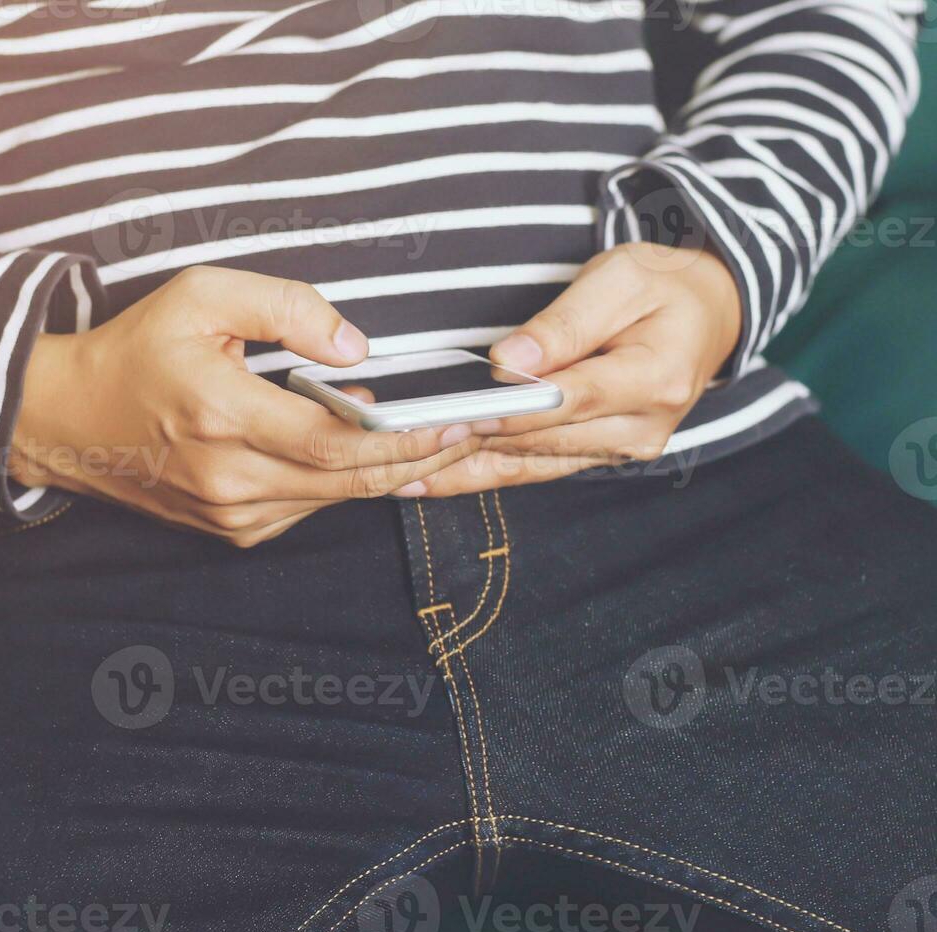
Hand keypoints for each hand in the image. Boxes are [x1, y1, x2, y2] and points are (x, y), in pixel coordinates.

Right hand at [9, 266, 478, 545]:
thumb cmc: (136, 350)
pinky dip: (346, 485)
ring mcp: (229, 514)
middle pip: (350, 481)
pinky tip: (379, 458)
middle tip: (479, 432)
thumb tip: (356, 348)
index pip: (337, 440)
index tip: (462, 418)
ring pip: (334, 500)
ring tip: (445, 439)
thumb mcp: (201, 295)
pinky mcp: (230, 531)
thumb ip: (284, 308)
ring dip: (391, 473)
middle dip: (423, 457)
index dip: (408, 436)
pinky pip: (307, 509)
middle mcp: (229, 478)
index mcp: (222, 416)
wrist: (69, 421)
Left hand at [411, 243, 741, 493]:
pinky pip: (529, 471)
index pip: (570, 399)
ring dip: (462, 469)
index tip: (457, 414)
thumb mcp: (619, 280)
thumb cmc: (660, 288)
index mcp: (654, 378)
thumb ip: (565, 323)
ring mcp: (620, 451)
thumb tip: (508, 360)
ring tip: (397, 472)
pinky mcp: (596, 458)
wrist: (705, 316)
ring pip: (526, 464)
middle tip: (401, 443)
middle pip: (540, 439)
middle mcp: (640, 428)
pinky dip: (476, 475)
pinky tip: (427, 480)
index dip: (509, 409)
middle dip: (468, 441)